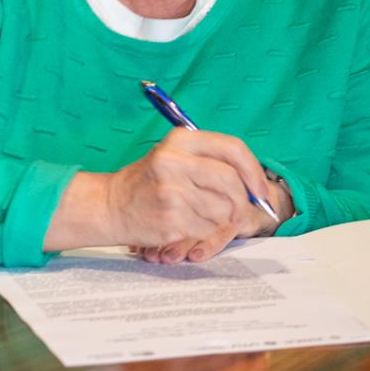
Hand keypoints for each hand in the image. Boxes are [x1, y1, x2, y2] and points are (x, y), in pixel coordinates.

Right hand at [104, 128, 277, 250]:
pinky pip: (208, 228)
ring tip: (201, 213)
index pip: (233, 148)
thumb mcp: (176, 155)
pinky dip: (205, 230)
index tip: (259, 188)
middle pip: (231, 181)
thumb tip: (254, 182)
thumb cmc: (149, 181)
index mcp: (181, 140)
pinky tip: (187, 223)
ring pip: (223, 208)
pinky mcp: (170, 219)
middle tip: (241, 208)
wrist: (110, 205)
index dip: (253, 170)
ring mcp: (172, 191)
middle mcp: (175, 161)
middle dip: (242, 199)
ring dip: (220, 217)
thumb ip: (213, 161)